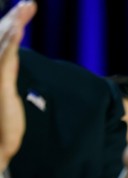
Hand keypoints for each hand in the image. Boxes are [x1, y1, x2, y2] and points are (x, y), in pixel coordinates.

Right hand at [0, 0, 35, 170]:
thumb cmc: (2, 121)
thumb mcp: (7, 91)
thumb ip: (8, 71)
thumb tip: (11, 57)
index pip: (4, 40)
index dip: (14, 23)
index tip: (26, 9)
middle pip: (2, 37)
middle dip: (15, 18)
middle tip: (29, 4)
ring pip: (4, 44)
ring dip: (15, 25)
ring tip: (26, 9)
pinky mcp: (0, 85)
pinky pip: (6, 60)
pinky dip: (12, 43)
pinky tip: (19, 30)